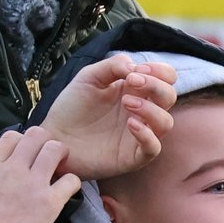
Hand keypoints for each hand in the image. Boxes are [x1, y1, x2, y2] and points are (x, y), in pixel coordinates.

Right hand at [0, 128, 80, 222]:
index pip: (11, 137)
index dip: (22, 140)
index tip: (25, 151)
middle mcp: (13, 169)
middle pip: (36, 135)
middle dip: (45, 141)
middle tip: (48, 154)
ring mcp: (33, 182)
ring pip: (55, 149)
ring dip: (61, 155)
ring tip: (61, 165)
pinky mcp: (51, 200)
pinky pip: (71, 180)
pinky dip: (73, 183)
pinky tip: (67, 190)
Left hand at [38, 55, 175, 181]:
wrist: (54, 136)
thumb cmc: (71, 107)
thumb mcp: (89, 77)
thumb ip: (113, 66)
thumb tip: (136, 67)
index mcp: (135, 90)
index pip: (165, 78)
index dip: (159, 71)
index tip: (137, 71)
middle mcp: (142, 111)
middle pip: (169, 96)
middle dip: (156, 86)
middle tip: (132, 82)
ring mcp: (139, 134)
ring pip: (166, 122)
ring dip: (151, 109)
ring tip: (126, 103)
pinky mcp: (132, 156)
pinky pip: (153, 148)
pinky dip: (147, 135)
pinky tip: (130, 124)